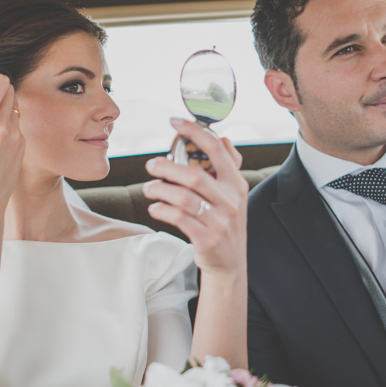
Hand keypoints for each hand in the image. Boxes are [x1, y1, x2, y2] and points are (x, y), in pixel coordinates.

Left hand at [143, 118, 247, 276]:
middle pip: (194, 175)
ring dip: (160, 190)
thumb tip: (223, 138)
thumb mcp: (234, 195)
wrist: (230, 264)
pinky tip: (155, 207)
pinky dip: (162, 210)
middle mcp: (231, 200)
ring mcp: (220, 221)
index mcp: (236, 184)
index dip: (195, 132)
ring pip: (183, 198)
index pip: (217, 150)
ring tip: (149, 188)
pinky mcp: (207, 238)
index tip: (175, 122)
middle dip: (167, 167)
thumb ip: (229, 168)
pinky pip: (179, 219)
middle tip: (151, 165)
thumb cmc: (225, 223)